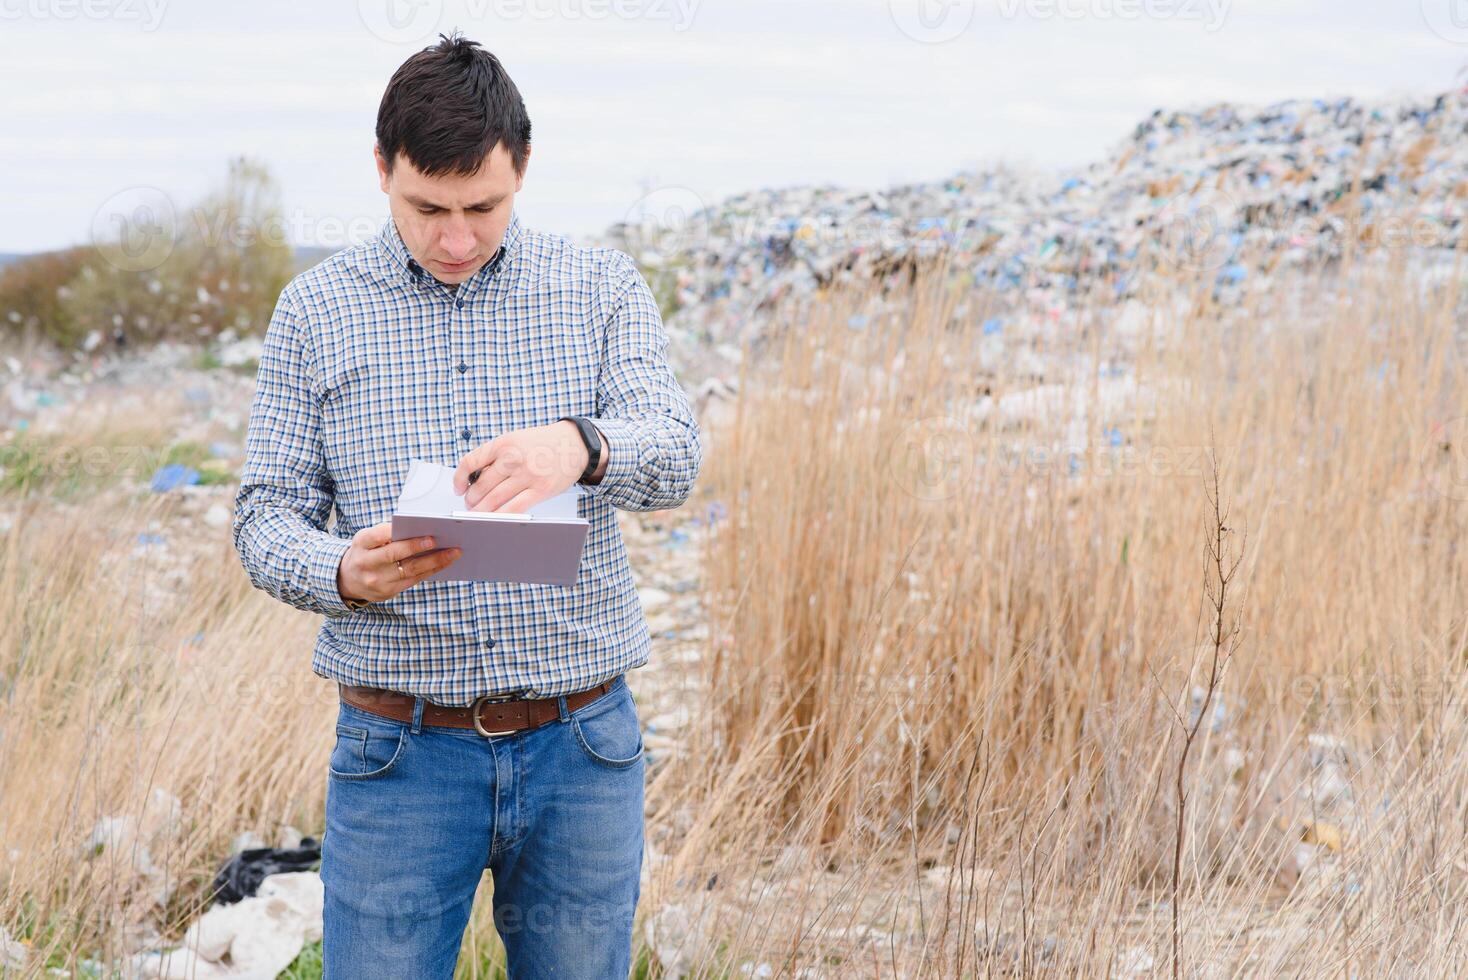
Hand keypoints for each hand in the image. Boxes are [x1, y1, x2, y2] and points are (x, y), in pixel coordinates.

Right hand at [337, 522, 461, 602]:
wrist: (348, 579)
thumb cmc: (366, 551)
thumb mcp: (368, 539)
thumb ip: (387, 534)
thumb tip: (421, 530)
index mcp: (361, 543)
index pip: (379, 536)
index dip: (400, 533)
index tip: (420, 530)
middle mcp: (366, 563)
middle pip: (395, 555)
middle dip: (419, 547)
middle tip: (440, 540)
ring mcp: (376, 580)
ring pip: (410, 570)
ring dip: (435, 561)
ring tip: (453, 552)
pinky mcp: (387, 592)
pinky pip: (413, 580)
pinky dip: (431, 571)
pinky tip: (444, 563)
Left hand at [452, 420, 587, 512]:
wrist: (574, 444)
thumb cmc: (542, 444)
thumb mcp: (514, 439)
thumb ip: (495, 456)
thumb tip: (473, 479)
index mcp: (503, 443)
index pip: (470, 462)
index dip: (458, 478)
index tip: (457, 488)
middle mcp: (513, 458)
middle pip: (480, 485)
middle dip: (471, 499)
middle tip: (469, 505)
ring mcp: (527, 475)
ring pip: (494, 499)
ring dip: (482, 510)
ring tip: (478, 514)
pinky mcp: (540, 490)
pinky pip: (514, 508)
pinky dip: (501, 516)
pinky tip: (495, 518)